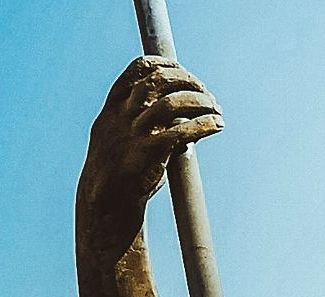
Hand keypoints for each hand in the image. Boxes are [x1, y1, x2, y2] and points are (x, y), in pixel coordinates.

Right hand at [79, 56, 222, 232]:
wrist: (107, 203)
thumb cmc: (120, 168)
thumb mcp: (121, 135)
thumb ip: (142, 117)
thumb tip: (179, 106)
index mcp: (114, 107)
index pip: (138, 69)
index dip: (164, 64)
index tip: (183, 70)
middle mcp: (123, 115)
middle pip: (159, 80)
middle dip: (188, 81)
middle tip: (207, 93)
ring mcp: (134, 133)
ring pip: (172, 102)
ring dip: (201, 101)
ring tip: (217, 108)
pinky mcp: (149, 153)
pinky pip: (182, 131)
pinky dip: (204, 124)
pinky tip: (217, 125)